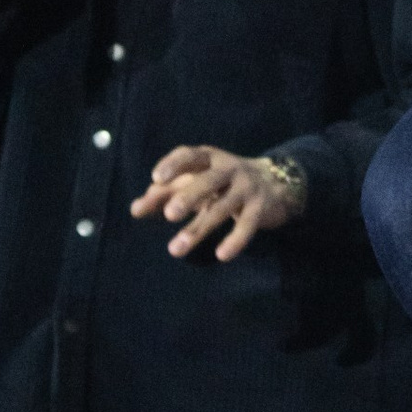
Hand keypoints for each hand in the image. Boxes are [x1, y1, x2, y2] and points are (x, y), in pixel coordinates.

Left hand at [129, 145, 305, 263]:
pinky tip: (222, 255)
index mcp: (209, 159)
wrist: (277, 183)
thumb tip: (135, 209)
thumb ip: (164, 193)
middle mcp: (229, 169)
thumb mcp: (195, 182)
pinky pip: (247, 225)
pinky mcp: (260, 208)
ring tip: (175, 250)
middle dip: (189, 196)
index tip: (156, 178)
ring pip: (222, 208)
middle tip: (169, 215)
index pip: (190, 155)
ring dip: (199, 229)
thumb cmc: (223, 183)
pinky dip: (235, 240)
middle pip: (209, 180)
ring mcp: (246, 188)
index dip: (173, 164)